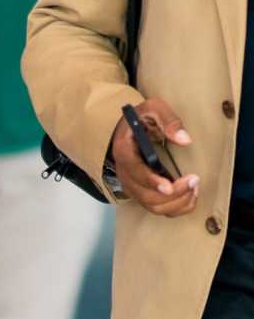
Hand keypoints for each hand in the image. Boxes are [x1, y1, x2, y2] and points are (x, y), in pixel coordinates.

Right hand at [109, 98, 198, 216]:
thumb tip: (185, 140)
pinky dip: (176, 208)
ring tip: (194, 187)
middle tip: (194, 180)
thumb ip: (168, 120)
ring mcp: (132, 185)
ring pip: (152, 206)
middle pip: (145, 195)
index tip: (169, 187)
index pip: (134, 171)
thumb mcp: (153, 109)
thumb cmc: (141, 119)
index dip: (151, 182)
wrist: (128, 129)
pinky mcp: (141, 192)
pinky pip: (158, 209)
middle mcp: (125, 173)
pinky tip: (190, 195)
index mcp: (124, 151)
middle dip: (173, 195)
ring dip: (176, 203)